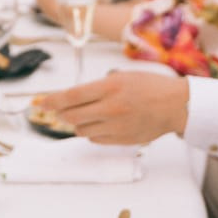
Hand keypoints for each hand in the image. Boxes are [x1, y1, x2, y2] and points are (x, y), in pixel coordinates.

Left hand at [39, 73, 184, 145]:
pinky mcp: (121, 140)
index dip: (52, 100)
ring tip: (89, 114)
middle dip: (62, 113)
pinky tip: (101, 124)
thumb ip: (98, 86)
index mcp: (110, 87)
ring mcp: (116, 126)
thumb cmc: (151, 87)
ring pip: (81, 130)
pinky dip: (92, 132)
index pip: (71, 96)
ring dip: (78, 123)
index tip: (42, 102)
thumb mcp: (122, 76)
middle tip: (61, 110)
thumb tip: (74, 96)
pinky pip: (95, 139)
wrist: (175, 106)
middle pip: (71, 116)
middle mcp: (111, 108)